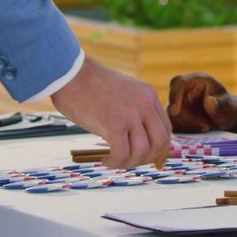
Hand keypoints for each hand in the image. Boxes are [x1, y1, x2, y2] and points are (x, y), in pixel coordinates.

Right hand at [50, 56, 171, 168]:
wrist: (69, 73)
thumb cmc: (89, 85)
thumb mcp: (123, 92)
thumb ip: (134, 110)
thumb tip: (136, 139)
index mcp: (149, 95)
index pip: (166, 129)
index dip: (161, 150)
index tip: (153, 161)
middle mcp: (145, 104)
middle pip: (160, 143)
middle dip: (148, 159)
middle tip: (129, 162)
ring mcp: (132, 114)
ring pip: (143, 152)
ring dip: (128, 163)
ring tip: (113, 160)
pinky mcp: (115, 124)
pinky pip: (122, 154)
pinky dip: (115, 162)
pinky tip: (104, 159)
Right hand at [166, 72, 236, 133]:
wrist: (227, 118)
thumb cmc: (229, 108)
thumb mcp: (229, 107)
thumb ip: (220, 104)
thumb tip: (208, 102)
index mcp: (197, 80)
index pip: (179, 82)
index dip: (175, 96)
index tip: (176, 112)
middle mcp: (184, 90)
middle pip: (172, 103)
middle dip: (186, 118)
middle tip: (206, 126)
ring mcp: (178, 102)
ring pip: (171, 116)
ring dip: (187, 126)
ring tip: (206, 127)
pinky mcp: (176, 115)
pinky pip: (174, 124)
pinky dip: (185, 130)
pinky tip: (200, 130)